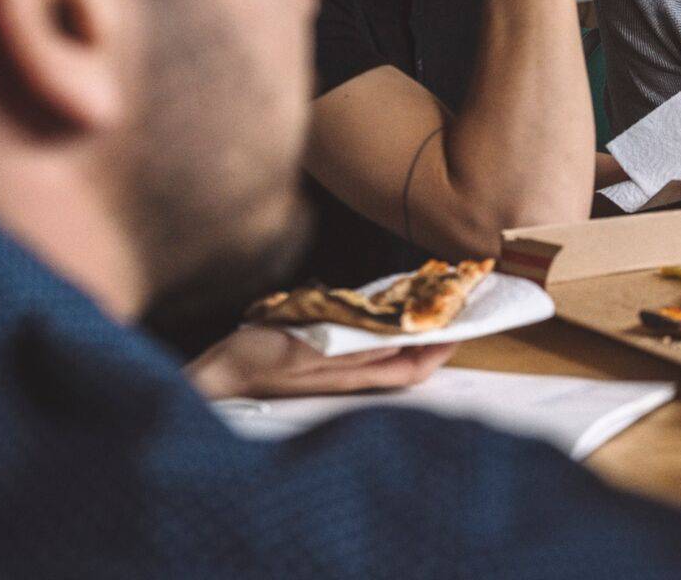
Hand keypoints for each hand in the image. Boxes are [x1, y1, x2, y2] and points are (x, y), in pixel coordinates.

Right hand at [183, 325, 455, 400]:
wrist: (215, 375)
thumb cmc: (255, 363)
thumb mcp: (302, 353)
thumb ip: (347, 350)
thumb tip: (396, 342)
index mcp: (352, 377)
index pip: (412, 371)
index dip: (441, 350)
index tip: (464, 325)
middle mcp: (352, 376)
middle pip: (407, 362)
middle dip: (435, 338)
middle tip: (455, 306)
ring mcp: (339, 368)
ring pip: (390, 353)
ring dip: (412, 330)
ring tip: (431, 302)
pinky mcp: (324, 357)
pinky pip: (367, 344)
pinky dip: (383, 327)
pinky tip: (386, 307)